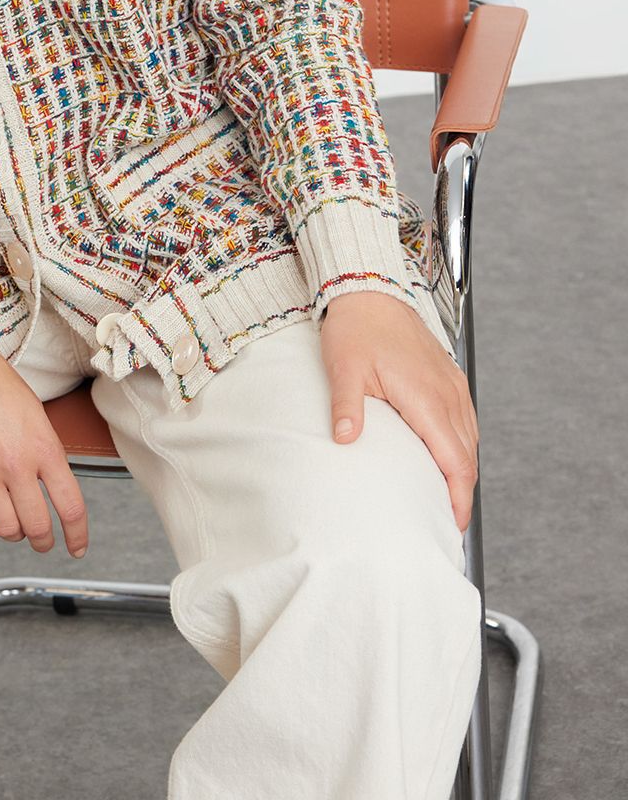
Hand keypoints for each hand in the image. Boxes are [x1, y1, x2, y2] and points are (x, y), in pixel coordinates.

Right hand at [0, 307, 89, 558]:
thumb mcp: (35, 413)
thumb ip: (45, 452)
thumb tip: (51, 487)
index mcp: (44, 447)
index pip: (71, 507)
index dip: (77, 535)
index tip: (76, 548)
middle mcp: (16, 464)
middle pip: (37, 527)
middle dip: (42, 541)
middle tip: (41, 541)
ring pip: (5, 529)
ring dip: (12, 532)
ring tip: (11, 523)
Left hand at [319, 291, 479, 531]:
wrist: (369, 288)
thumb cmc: (356, 327)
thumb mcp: (344, 368)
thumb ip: (347, 406)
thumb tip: (346, 440)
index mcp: (427, 397)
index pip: (455, 460)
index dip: (459, 498)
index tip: (453, 524)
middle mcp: (448, 392)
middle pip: (467, 456)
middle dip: (462, 492)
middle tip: (445, 522)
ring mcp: (451, 383)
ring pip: (469, 438)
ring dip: (462, 468)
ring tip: (445, 497)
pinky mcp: (448, 376)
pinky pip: (464, 419)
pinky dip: (460, 444)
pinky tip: (444, 455)